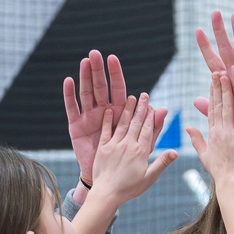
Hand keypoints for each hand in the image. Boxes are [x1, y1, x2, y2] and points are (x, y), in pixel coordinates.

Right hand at [64, 51, 166, 185]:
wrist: (107, 180)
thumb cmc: (127, 165)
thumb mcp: (142, 147)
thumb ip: (152, 128)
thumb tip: (164, 110)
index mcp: (119, 115)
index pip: (119, 92)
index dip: (116, 76)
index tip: (113, 59)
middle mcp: (103, 112)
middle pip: (101, 88)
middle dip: (98, 71)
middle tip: (96, 53)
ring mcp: (89, 117)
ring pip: (86, 93)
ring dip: (84, 78)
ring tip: (83, 62)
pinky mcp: (76, 126)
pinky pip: (72, 108)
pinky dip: (70, 95)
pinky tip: (69, 81)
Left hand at [91, 92, 176, 202]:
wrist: (107, 193)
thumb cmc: (130, 188)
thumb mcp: (149, 177)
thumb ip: (162, 162)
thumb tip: (175, 152)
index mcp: (140, 151)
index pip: (147, 129)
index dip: (151, 117)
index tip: (153, 106)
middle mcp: (128, 144)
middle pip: (136, 122)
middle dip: (141, 108)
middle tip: (144, 95)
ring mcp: (114, 144)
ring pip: (123, 123)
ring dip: (127, 109)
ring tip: (131, 97)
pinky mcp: (103, 147)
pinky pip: (106, 130)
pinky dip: (108, 120)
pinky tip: (110, 110)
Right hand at [185, 73, 233, 189]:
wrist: (231, 182)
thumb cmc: (220, 172)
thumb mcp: (205, 155)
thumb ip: (197, 140)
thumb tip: (188, 127)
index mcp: (211, 134)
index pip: (211, 110)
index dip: (211, 94)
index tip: (212, 82)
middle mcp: (219, 131)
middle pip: (217, 104)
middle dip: (217, 86)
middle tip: (217, 71)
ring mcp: (229, 133)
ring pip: (227, 108)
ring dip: (227, 91)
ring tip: (227, 76)